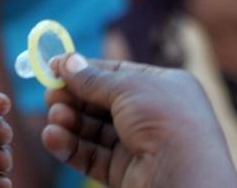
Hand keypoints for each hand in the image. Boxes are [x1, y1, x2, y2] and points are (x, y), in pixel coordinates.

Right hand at [42, 54, 236, 187]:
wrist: (186, 179)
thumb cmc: (165, 121)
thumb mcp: (129, 88)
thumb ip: (93, 78)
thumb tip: (66, 60)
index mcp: (162, 86)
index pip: (116, 73)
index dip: (85, 70)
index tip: (54, 67)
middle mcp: (151, 115)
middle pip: (102, 103)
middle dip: (74, 97)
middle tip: (50, 93)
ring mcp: (138, 145)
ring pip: (94, 130)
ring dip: (70, 121)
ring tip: (54, 116)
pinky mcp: (124, 173)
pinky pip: (92, 156)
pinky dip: (70, 146)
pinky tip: (52, 136)